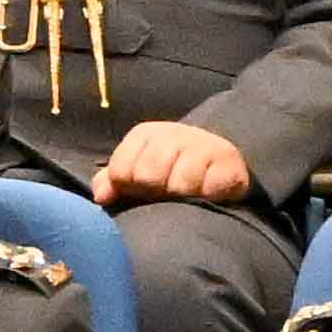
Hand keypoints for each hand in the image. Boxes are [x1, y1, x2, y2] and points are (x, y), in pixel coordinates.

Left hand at [93, 117, 253, 205]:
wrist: (218, 157)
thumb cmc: (169, 167)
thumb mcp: (136, 170)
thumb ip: (112, 181)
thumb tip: (102, 197)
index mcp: (145, 134)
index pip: (121, 171)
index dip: (129, 186)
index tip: (140, 187)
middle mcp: (173, 134)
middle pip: (148, 176)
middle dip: (156, 190)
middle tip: (166, 191)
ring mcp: (203, 145)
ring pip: (180, 184)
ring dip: (183, 196)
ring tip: (187, 194)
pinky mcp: (229, 162)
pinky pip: (210, 188)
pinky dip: (208, 195)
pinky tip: (208, 193)